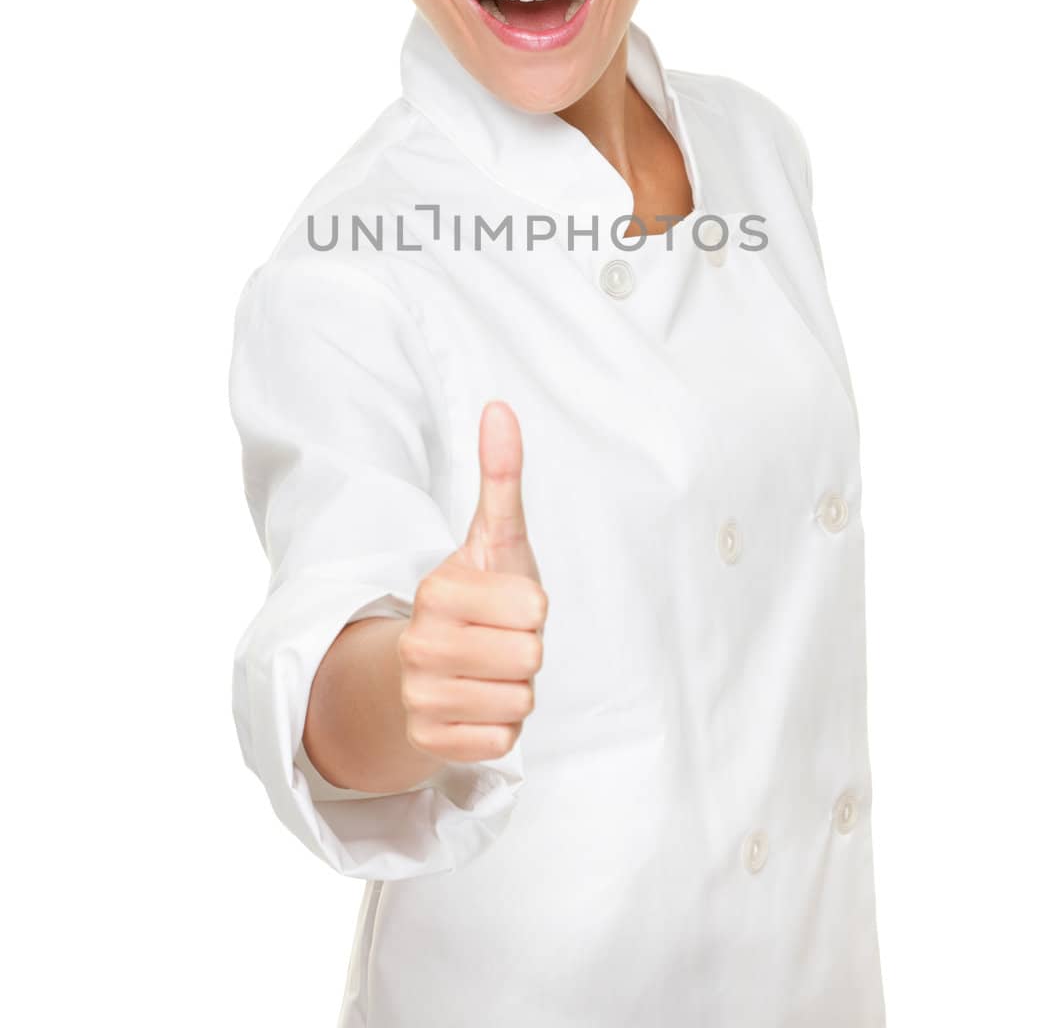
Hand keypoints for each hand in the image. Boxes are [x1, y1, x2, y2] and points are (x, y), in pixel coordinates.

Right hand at [397, 400, 547, 765]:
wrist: (429, 667)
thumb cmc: (478, 597)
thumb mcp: (496, 537)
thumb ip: (501, 476)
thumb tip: (500, 407)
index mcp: (437, 590)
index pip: (534, 608)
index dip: (532, 607)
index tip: (506, 602)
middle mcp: (419, 643)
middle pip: (530, 657)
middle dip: (526, 651)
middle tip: (498, 641)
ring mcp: (419, 696)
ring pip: (519, 702)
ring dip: (515, 689)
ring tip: (489, 671)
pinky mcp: (429, 742)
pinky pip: (501, 741)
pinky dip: (500, 728)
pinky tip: (477, 706)